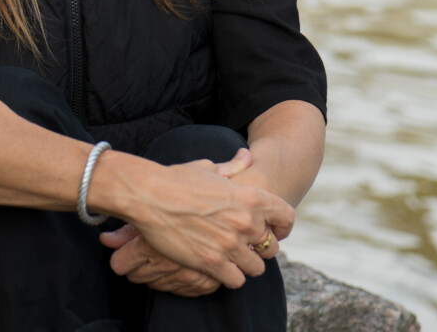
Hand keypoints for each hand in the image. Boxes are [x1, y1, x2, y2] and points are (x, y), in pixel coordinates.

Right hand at [105, 148, 288, 290]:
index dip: (283, 228)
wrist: (150, 195)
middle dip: (261, 250)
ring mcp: (230, 244)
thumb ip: (234, 166)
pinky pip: (235, 281)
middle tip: (247, 249)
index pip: (286, 217)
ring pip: (256, 268)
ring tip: (232, 261)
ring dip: (245, 266)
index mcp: (250, 197)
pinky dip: (229, 277)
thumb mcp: (210, 168)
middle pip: (272, 248)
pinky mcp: (212, 262)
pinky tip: (218, 269)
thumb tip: (247, 155)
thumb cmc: (177, 179)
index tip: (274, 233)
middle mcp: (246, 221)